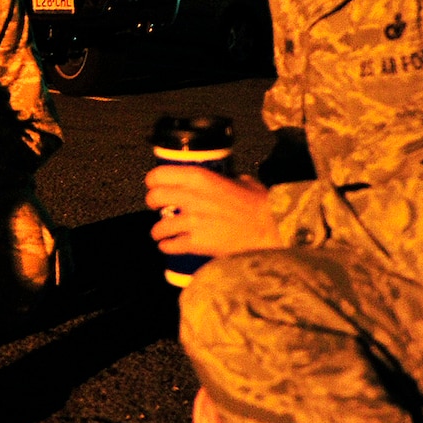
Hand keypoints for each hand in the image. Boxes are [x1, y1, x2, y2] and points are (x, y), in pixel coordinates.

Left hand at [146, 166, 280, 257]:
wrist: (270, 228)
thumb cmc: (261, 204)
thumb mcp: (243, 182)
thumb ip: (228, 180)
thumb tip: (227, 181)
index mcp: (200, 178)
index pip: (159, 175)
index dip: (154, 181)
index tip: (154, 185)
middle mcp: (191, 198)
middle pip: (154, 198)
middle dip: (153, 203)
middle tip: (157, 207)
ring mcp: (192, 221)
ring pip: (159, 226)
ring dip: (158, 230)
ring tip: (161, 233)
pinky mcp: (196, 243)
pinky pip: (171, 246)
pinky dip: (167, 247)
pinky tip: (168, 246)